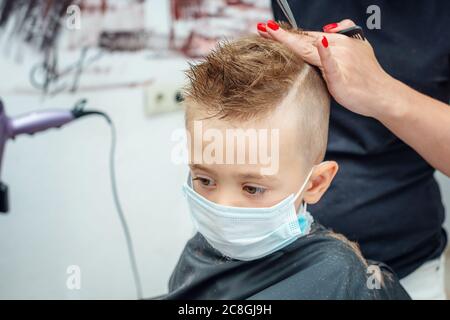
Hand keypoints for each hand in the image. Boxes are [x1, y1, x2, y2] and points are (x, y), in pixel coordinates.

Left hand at [257, 19, 398, 118]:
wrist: (383, 94)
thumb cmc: (367, 76)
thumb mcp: (358, 49)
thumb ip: (342, 38)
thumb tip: (326, 34)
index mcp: (337, 41)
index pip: (307, 35)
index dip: (288, 33)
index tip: (269, 28)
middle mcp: (337, 46)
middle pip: (304, 39)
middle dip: (281, 34)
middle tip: (262, 27)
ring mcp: (340, 60)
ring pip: (310, 48)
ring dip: (289, 40)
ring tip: (271, 33)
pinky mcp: (342, 76)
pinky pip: (331, 64)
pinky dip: (326, 54)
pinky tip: (321, 44)